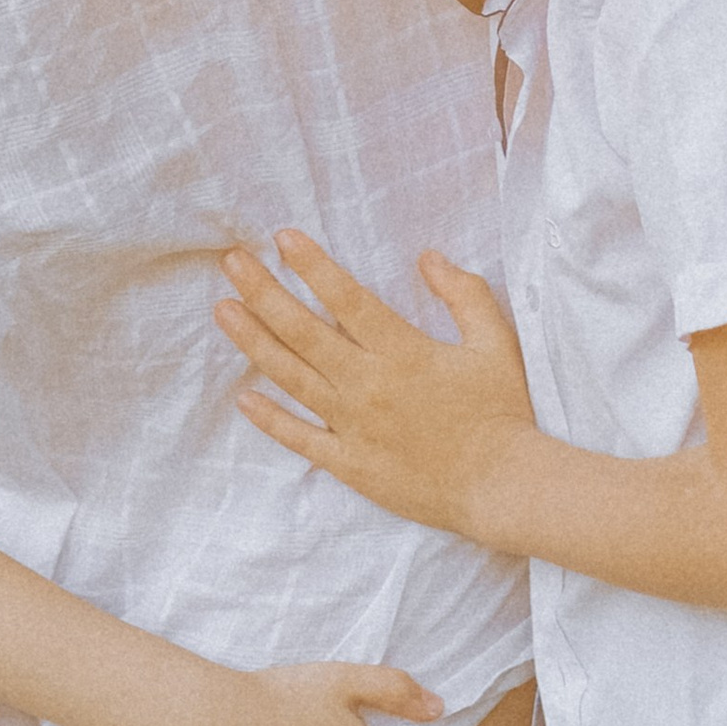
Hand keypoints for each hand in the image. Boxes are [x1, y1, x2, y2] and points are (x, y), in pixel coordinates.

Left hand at [218, 236, 536, 545]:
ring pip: (294, 377)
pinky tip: (243, 397)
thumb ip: (464, 294)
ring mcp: (355, 426)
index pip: (346, 298)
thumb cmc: (503, 412)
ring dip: (255, 342)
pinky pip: (302, 439)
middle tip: (231, 262)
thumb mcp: (495, 342)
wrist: (503, 487)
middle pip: (304, 332)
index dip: (311, 266)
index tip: (281, 238)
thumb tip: (429, 257)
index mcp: (402, 351)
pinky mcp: (351, 464)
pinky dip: (271, 419)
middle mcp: (369, 384)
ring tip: (222, 310)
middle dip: (264, 292)